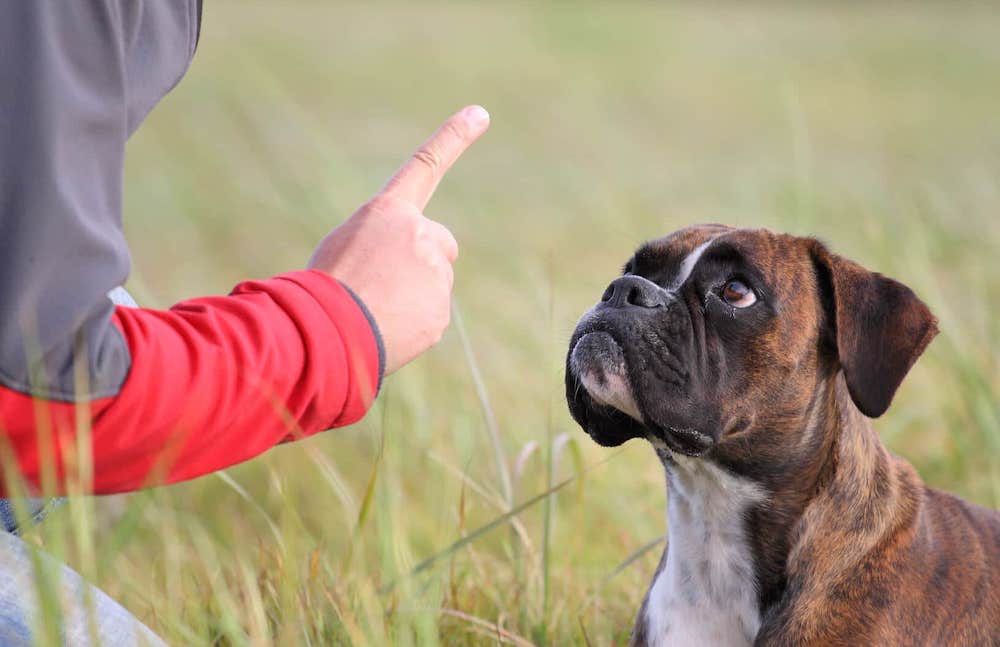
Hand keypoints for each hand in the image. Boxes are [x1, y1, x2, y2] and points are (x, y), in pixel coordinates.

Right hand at [308, 105, 489, 375]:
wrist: (324, 330)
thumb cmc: (323, 287)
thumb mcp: (344, 247)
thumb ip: (383, 244)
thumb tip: (404, 275)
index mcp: (387, 213)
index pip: (425, 166)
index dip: (454, 138)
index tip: (480, 113)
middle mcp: (418, 234)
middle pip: (440, 244)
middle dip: (424, 261)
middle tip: (387, 282)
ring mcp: (434, 273)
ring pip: (434, 284)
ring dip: (411, 296)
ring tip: (375, 308)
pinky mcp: (440, 310)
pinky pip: (430, 316)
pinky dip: (412, 324)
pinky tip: (385, 328)